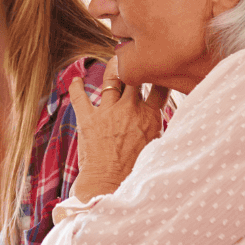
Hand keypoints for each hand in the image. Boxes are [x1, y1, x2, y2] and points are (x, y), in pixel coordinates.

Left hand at [67, 57, 169, 200]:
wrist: (109, 185)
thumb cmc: (136, 171)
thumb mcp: (157, 147)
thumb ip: (159, 127)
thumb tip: (167, 117)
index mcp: (150, 115)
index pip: (159, 84)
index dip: (159, 74)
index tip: (158, 69)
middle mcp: (129, 108)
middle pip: (135, 74)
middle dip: (135, 64)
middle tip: (135, 59)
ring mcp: (107, 111)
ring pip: (110, 78)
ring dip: (113, 68)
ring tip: (115, 64)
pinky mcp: (87, 119)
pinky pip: (79, 96)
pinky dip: (76, 86)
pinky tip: (76, 79)